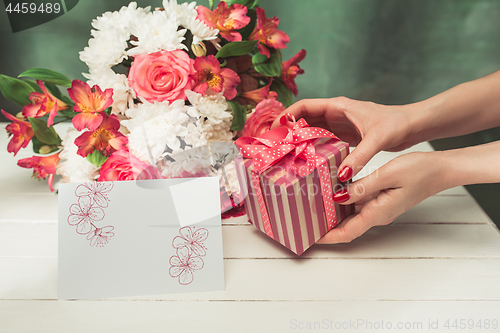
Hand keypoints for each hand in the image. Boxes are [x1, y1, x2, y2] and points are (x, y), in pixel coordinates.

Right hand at [271, 97, 418, 180]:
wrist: (412, 125)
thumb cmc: (396, 124)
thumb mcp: (376, 140)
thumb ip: (359, 157)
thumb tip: (342, 175)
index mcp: (338, 106)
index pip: (305, 105)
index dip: (287, 114)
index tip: (275, 128)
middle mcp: (335, 113)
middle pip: (303, 118)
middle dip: (287, 129)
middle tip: (275, 146)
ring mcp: (338, 125)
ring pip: (310, 129)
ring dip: (298, 139)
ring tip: (284, 154)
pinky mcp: (343, 135)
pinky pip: (321, 140)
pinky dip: (311, 147)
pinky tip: (305, 161)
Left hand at [318, 151, 448, 243]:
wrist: (440, 169)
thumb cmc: (418, 171)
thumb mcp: (387, 175)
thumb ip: (362, 187)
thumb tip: (338, 197)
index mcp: (377, 212)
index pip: (347, 232)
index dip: (328, 237)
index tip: (310, 237)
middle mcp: (376, 213)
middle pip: (345, 226)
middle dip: (325, 225)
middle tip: (305, 217)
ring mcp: (379, 207)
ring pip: (350, 214)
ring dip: (332, 212)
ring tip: (312, 203)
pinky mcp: (381, 199)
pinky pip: (358, 203)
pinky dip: (343, 200)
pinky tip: (332, 189)